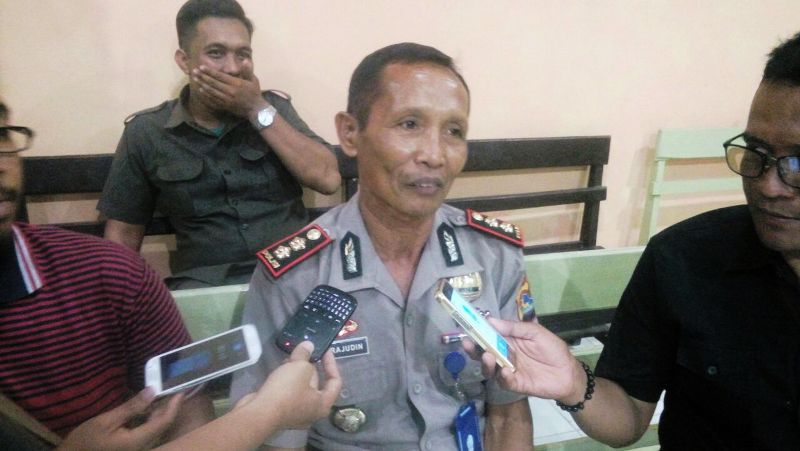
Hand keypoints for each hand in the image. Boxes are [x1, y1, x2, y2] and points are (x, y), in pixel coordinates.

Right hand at [57, 388, 182, 450]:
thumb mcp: (107, 421)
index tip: (181, 390)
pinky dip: (149, 420)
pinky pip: (147, 434)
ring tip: (160, 394)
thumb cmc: (85, 441)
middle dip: (168, 407)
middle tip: (170, 388)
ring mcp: (138, 449)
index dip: (174, 406)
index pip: (164, 422)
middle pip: (162, 426)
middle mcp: (143, 448)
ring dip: (158, 413)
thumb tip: (152, 391)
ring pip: (156, 430)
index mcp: (138, 442)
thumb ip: (132, 407)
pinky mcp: (133, 449)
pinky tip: (146, 408)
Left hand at [191, 65, 265, 117]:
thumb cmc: (254, 93)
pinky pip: (213, 100)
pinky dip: (206, 95)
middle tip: (194, 71)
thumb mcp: (253, 80)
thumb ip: (248, 70)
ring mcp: (227, 100)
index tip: (201, 67)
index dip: (210, 71)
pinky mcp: (225, 106)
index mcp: (236, 84)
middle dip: (203, 76)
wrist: (256, 110)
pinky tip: (200, 90)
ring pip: (211, 91)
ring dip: (202, 84)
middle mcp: (230, 91)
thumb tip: (245, 60)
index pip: (220, 76)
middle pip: (213, 83)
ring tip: (195, 79)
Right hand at [234, 341, 341, 429]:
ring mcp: (295, 413)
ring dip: (297, 371)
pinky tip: (281, 367)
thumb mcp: (300, 367)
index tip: (325, 350)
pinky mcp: (280, 411)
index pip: (335, 382)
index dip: (331, 364)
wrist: (259, 413)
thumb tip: (308, 346)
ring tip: (292, 356)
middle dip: (310, 365)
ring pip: (300, 387)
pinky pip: (288, 392)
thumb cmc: (286, 391)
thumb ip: (306, 355)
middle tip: (304, 350)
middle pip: (316, 384)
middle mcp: (311, 412)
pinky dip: (287, 379)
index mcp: (323, 404)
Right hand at [463, 318, 585, 401]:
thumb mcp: (534, 332)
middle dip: (473, 349)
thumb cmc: (552, 349)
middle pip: (483, 353)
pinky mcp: (515, 385)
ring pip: (489, 369)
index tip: (466, 325)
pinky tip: (504, 370)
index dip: (477, 331)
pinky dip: (502, 376)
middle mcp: (504, 356)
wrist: (568, 371)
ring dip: (485, 363)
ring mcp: (508, 371)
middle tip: (466, 343)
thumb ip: (513, 327)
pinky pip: (504, 382)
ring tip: (487, 355)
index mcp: (507, 341)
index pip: (488, 336)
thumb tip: (489, 319)